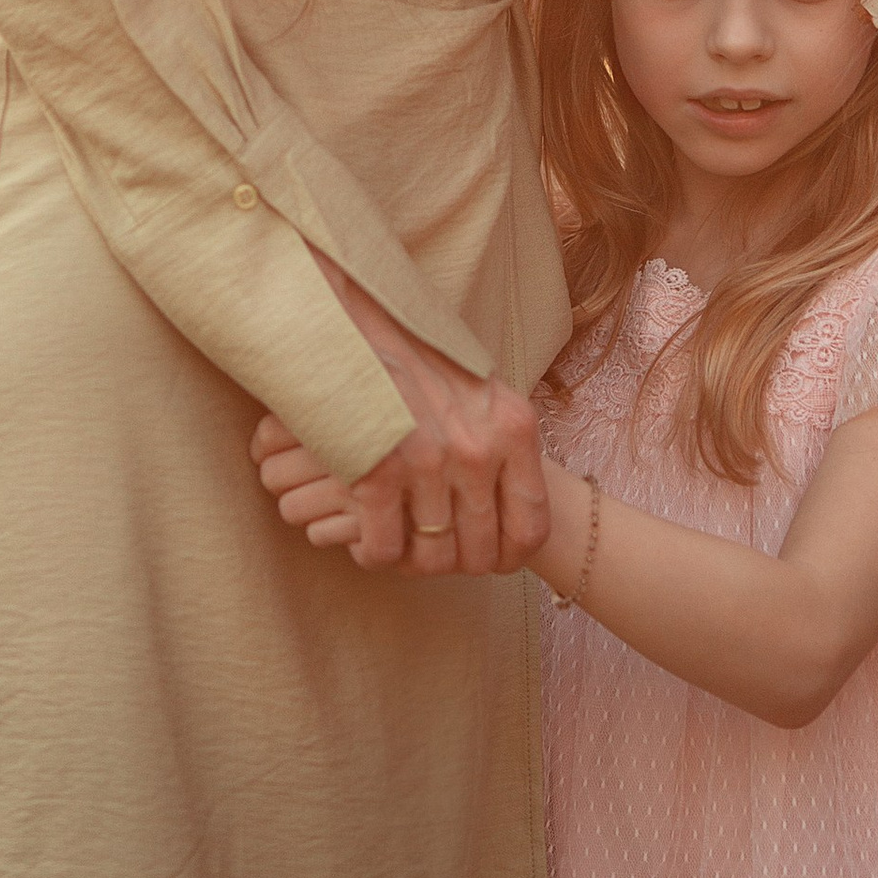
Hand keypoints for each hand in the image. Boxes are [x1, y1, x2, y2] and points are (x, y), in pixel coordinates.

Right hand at [264, 266, 550, 575]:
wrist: (347, 314)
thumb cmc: (411, 350)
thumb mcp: (478, 385)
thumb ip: (497, 437)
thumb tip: (509, 497)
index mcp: (512, 427)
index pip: (530, 528)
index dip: (507, 558)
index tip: (485, 561)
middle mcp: (477, 448)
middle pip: (479, 551)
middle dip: (453, 563)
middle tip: (430, 551)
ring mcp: (427, 462)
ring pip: (431, 557)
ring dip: (412, 562)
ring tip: (398, 545)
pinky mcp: (375, 472)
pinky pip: (383, 550)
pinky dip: (373, 554)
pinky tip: (365, 535)